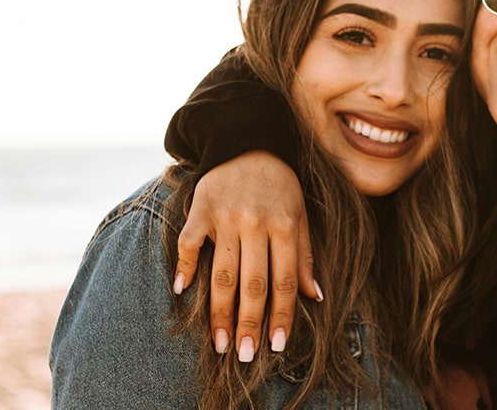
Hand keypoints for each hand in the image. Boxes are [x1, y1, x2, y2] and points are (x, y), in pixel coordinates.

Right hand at [173, 151, 318, 359]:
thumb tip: (314, 296)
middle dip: (249, 323)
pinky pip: (188, 243)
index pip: (284, 280)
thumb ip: (304, 255)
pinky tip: (182, 292)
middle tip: (245, 355)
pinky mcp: (200, 209)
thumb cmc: (279, 184)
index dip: (281, 315)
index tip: (276, 345)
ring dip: (219, 311)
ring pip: (221, 272)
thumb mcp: (299, 214)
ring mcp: (225, 217)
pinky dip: (183, 266)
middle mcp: (255, 223)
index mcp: (283, 225)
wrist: (247, 142)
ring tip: (219, 342)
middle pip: (252, 283)